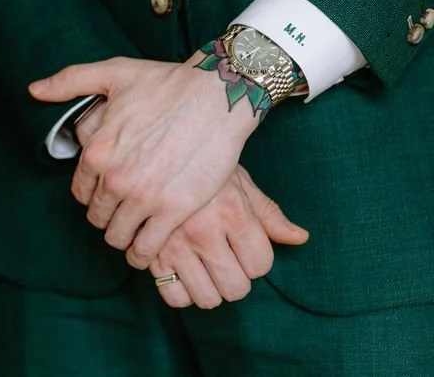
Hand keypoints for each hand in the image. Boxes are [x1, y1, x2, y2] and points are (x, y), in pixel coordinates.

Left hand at [30, 52, 262, 268]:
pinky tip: (148, 248)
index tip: (106, 194)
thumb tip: (35, 90)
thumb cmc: (167, 82)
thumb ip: (69, 82)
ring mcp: (144, 197)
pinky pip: (147, 248)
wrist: (218, 96)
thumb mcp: (111, 74)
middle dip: (108, 217)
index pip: (80, 192)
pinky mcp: (174, 210)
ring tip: (135, 232)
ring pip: (119, 237)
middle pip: (98, 218)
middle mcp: (115, 178)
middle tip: (123, 213)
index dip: (92, 195)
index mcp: (96, 150)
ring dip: (124, 238)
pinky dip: (144, 254)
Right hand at [148, 166, 307, 308]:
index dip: (256, 259)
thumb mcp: (240, 183)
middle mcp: (204, 233)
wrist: (156, 154)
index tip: (244, 246)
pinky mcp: (152, 255)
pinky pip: (174, 297)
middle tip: (226, 260)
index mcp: (232, 214)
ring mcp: (175, 246)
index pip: (260, 265)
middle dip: (235, 279)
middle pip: (236, 288)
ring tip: (204, 267)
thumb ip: (269, 215)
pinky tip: (182, 272)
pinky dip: (181, 292)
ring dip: (210, 288)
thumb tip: (301, 238)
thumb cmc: (203, 168)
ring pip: (207, 298)